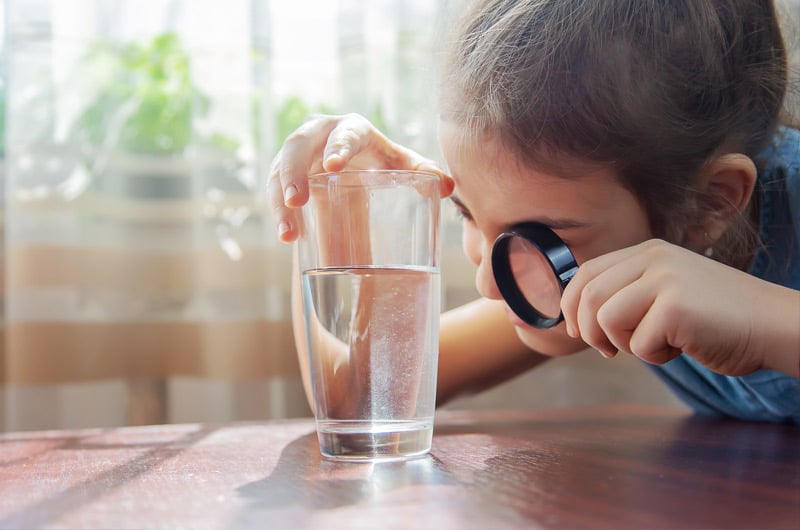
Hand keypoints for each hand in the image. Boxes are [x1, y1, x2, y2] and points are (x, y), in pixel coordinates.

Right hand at [268, 113, 453, 242]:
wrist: (356, 168)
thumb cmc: (382, 163)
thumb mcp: (401, 166)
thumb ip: (423, 173)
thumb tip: (447, 186)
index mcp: (353, 129)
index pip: (345, 132)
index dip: (337, 145)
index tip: (332, 166)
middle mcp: (319, 135)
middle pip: (298, 146)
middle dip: (293, 171)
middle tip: (296, 200)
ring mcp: (298, 154)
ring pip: (279, 171)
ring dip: (279, 200)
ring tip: (288, 233)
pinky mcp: (285, 173)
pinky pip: (276, 191)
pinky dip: (280, 214)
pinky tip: (288, 237)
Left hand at [560, 239, 798, 376]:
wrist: (773, 325)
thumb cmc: (716, 319)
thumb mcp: (666, 292)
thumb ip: (628, 294)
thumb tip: (578, 317)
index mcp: (647, 252)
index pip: (586, 272)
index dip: (571, 304)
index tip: (576, 330)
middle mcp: (653, 258)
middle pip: (589, 295)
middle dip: (588, 330)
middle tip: (607, 351)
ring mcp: (665, 279)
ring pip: (607, 319)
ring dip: (625, 343)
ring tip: (658, 344)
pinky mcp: (676, 306)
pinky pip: (638, 344)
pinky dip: (655, 356)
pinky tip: (683, 346)